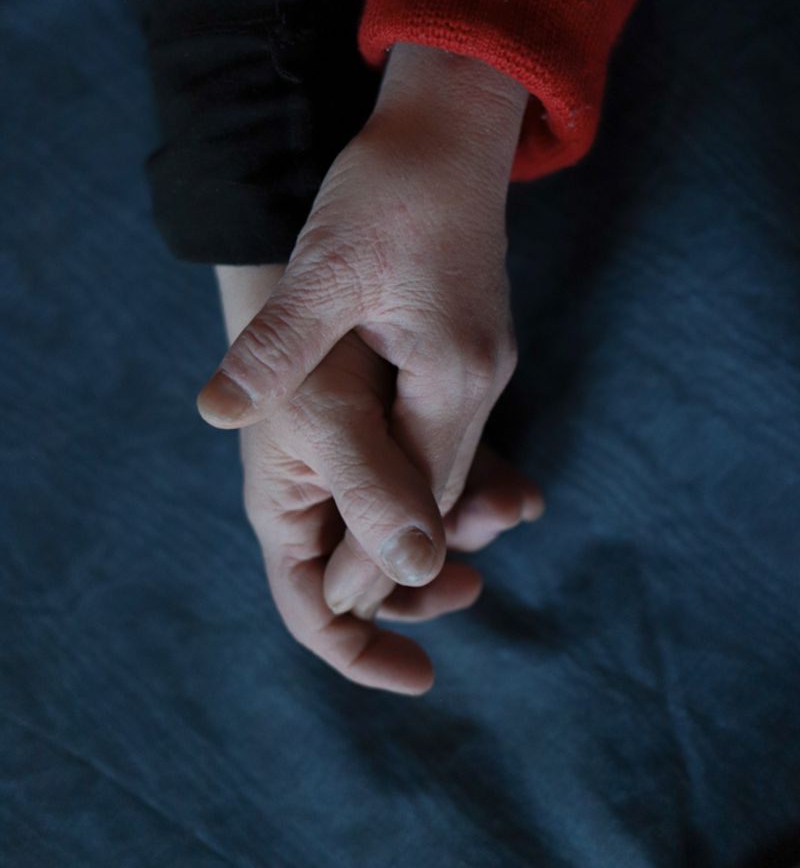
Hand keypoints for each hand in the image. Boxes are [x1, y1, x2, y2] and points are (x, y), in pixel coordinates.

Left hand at [200, 42, 530, 651]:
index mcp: (451, 374)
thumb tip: (218, 414)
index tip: (336, 607)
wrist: (451, 123)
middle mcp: (480, 378)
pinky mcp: (470, 340)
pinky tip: (386, 476)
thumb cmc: (391, 188)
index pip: (417, 495)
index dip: (377, 554)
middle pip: (439, 489)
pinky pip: (446, 425)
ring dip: (408, 509)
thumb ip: (277, 348)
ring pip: (445, 459)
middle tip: (347, 610)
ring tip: (363, 562)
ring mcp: (481, 359)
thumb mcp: (326, 268)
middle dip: (395, 549)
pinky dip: (417, 463)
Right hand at [217, 262, 542, 693]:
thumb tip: (419, 571)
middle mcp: (320, 493)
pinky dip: (471, 489)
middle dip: (424, 586)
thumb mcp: (334, 417)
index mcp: (287, 506)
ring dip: (459, 532)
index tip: (426, 675)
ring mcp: (358, 461)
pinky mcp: (392, 428)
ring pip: (409, 526)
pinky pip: (432, 479)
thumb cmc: (311, 334)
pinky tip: (513, 488)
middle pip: (370, 578)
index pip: (315, 610)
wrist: (333, 246)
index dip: (363, 651)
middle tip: (475, 584)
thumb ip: (370, 495)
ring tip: (508, 509)